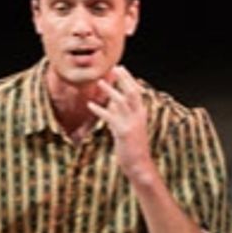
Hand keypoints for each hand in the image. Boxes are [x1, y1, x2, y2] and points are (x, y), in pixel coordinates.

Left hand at [87, 66, 153, 181]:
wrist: (139, 165)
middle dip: (124, 78)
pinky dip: (100, 110)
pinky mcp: (123, 132)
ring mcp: (131, 123)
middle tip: (114, 68)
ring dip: (110, 90)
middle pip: (132, 92)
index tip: (121, 68)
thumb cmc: (132, 147)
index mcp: (141, 114)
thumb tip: (111, 105)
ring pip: (121, 101)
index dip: (129, 79)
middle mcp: (138, 116)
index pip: (136, 92)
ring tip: (100, 81)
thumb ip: (120, 115)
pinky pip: (110, 117)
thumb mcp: (127, 128)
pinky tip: (90, 105)